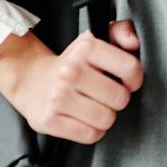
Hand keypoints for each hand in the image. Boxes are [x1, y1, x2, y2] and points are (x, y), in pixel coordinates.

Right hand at [0, 21, 143, 144]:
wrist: (32, 80)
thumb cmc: (72, 63)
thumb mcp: (96, 40)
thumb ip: (122, 31)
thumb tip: (133, 43)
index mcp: (86, 48)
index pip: (130, 68)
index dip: (135, 79)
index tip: (128, 82)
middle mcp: (70, 71)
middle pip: (120, 98)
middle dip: (118, 100)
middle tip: (106, 96)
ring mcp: (58, 97)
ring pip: (106, 119)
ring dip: (105, 117)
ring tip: (96, 108)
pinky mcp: (50, 120)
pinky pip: (90, 135)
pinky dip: (92, 131)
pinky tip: (85, 120)